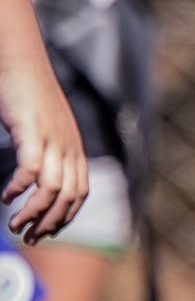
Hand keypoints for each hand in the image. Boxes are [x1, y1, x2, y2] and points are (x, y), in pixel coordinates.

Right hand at [0, 60, 85, 242]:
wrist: (23, 63)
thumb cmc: (30, 96)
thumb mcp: (45, 129)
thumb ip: (46, 152)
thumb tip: (37, 176)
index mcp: (75, 149)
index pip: (80, 194)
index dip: (64, 218)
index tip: (45, 232)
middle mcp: (70, 147)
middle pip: (69, 197)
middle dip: (50, 223)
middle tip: (28, 237)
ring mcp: (54, 140)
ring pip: (52, 189)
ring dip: (33, 213)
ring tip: (15, 225)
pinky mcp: (34, 131)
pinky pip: (32, 170)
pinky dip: (20, 189)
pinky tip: (6, 196)